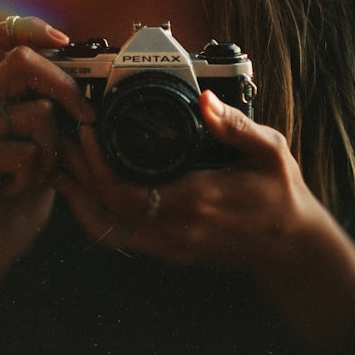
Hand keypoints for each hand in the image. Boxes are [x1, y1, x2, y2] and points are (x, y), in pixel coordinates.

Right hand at [0, 16, 95, 273]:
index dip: (32, 27)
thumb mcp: (45, 143)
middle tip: (86, 119)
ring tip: (37, 174)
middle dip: (66, 88)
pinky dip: (38, 175)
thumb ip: (50, 107)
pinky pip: (26, 150)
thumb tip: (88, 79)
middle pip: (22, 60)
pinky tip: (19, 189)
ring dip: (53, 151)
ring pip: (36, 113)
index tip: (64, 41)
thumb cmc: (23, 192)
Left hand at [56, 89, 354, 346]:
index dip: (94, 160)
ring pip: (103, 228)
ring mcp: (168, 246)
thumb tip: (205, 101)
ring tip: (64, 164)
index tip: (86, 128)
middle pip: (103, 206)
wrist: (290, 248)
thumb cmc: (280, 196)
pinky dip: (95, 215)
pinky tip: (87, 191)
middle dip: (77, 171)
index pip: (122, 188)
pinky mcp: (167, 253)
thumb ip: (236, 126)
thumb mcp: (269, 152)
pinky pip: (118, 238)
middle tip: (66, 138)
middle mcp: (174, 229)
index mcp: (194, 199)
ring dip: (77, 197)